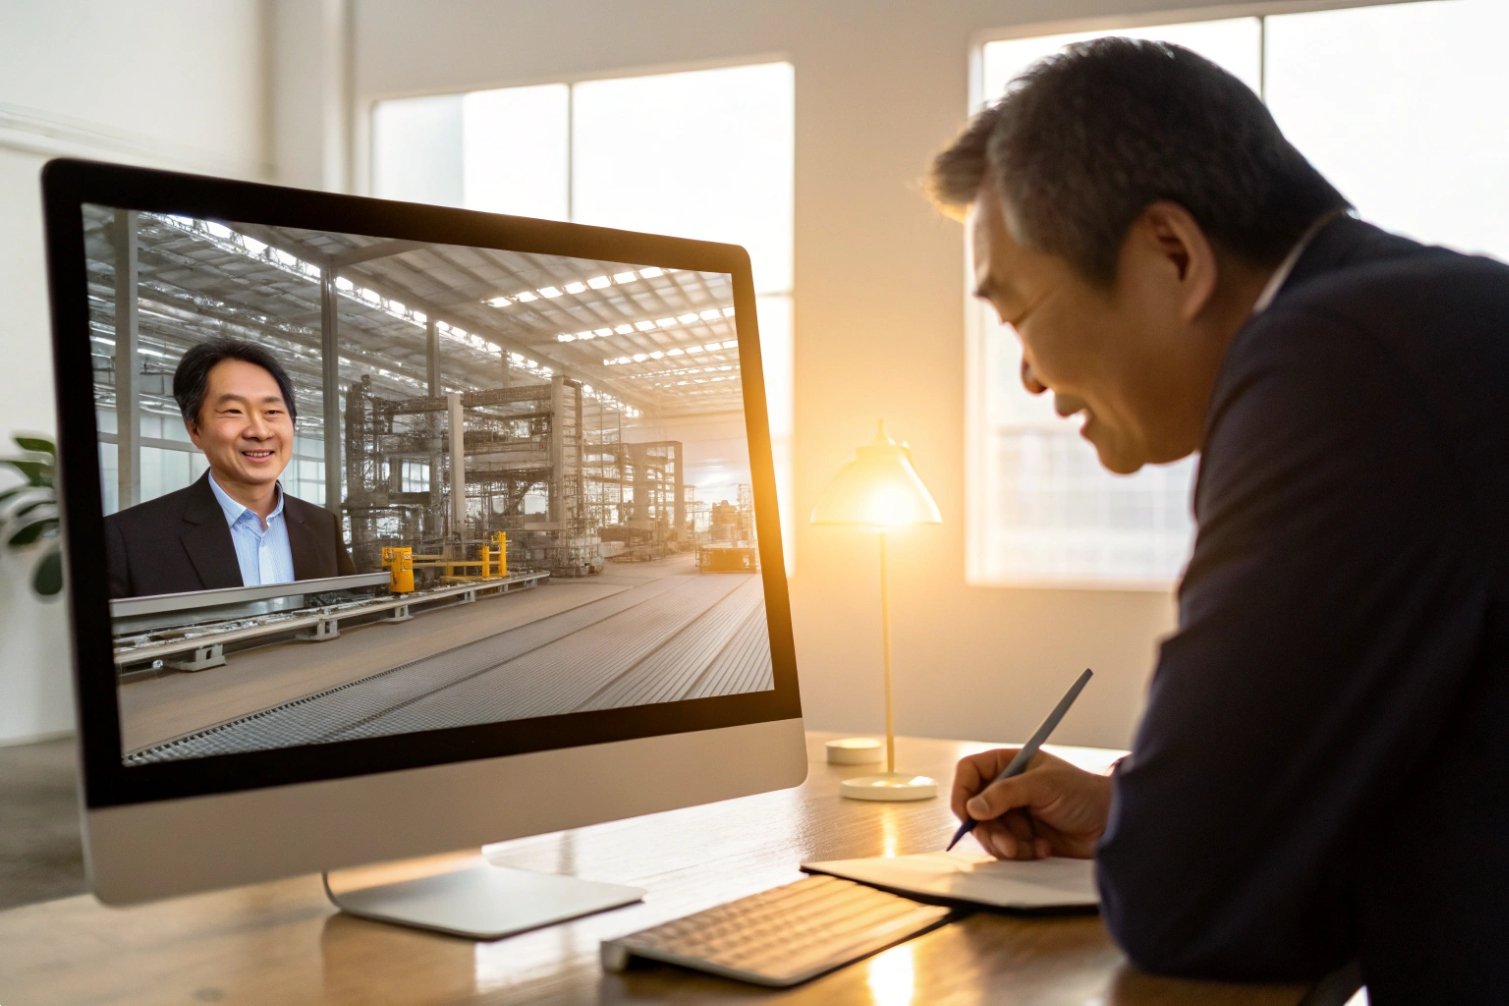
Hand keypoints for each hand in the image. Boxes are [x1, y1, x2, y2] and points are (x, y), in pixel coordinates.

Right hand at [951, 749, 1111, 859]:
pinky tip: (1043, 848)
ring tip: (1031, 848)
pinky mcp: (1022, 838)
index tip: (966, 814)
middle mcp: (1005, 789)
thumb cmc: (1081, 793)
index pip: (969, 772)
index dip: (962, 791)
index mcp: (1008, 765)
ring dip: (1006, 845)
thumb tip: (973, 808)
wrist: (1110, 823)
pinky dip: (1021, 852)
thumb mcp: (1043, 786)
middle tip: (1008, 845)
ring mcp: (1012, 814)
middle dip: (989, 830)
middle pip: (974, 809)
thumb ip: (1006, 793)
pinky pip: (1005, 849)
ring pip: (987, 833)